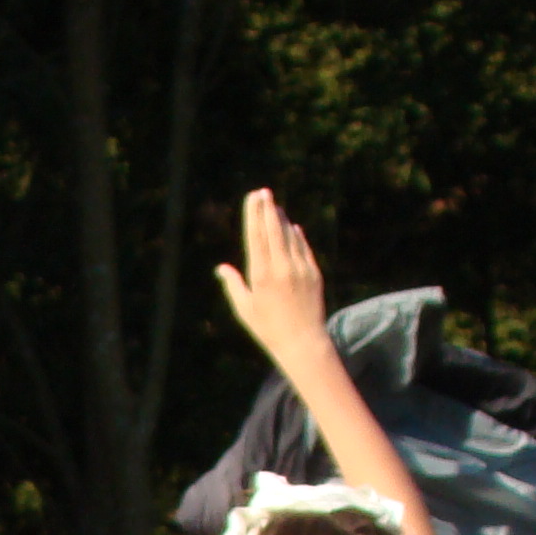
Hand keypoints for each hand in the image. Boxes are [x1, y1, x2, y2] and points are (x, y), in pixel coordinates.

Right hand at [213, 187, 327, 360]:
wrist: (302, 342)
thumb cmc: (268, 329)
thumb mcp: (244, 309)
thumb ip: (233, 285)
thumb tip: (221, 268)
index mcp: (260, 275)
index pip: (256, 236)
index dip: (254, 215)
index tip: (253, 198)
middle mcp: (281, 267)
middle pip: (273, 230)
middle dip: (268, 209)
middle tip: (264, 192)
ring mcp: (299, 268)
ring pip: (289, 236)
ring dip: (282, 219)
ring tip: (276, 206)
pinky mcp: (313, 272)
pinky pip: (303, 247)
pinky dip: (296, 235)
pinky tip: (292, 227)